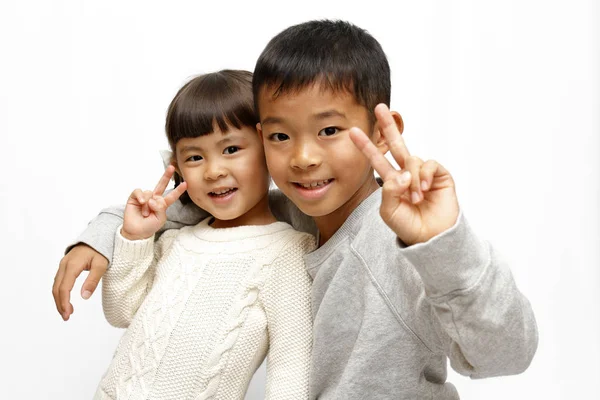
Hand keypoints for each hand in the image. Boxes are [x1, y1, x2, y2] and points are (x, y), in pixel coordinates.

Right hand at [53, 243, 107, 320]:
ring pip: (56, 285)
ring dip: (59, 299)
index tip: (68, 314)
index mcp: (72, 265)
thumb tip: (84, 297)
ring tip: (67, 312)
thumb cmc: (101, 250)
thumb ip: (93, 280)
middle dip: (60, 304)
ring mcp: (63, 265)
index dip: (64, 302)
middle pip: (56, 288)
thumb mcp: (101, 265)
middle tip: (66, 317)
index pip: (64, 288)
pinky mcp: (65, 266)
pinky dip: (60, 292)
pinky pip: (59, 281)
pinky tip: (66, 300)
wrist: (98, 237)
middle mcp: (64, 265)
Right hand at [121, 165, 187, 239]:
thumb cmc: (149, 226)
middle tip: (171, 167)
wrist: (136, 232)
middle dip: (166, 175)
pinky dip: (140, 196)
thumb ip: (160, 208)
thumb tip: (152, 199)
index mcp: (162, 204)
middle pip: (161, 184)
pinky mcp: (135, 197)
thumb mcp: (160, 219)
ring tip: (145, 214)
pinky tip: (140, 203)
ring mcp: (145, 197)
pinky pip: (139, 191)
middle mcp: (154, 198)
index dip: (178, 190)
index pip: (172, 196)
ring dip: (147, 205)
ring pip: (149, 193)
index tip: (186, 183)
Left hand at [349, 104, 458, 244]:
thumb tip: (403, 172)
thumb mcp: (389, 211)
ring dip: (412, 179)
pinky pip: (429, 164)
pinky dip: (424, 175)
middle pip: (396, 144)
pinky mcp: (439, 175)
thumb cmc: (408, 226)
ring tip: (415, 198)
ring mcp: (423, 173)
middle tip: (380, 108)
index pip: (377, 159)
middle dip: (388, 126)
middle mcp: (406, 173)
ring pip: (412, 159)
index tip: (353, 131)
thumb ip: (390, 191)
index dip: (366, 145)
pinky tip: (424, 189)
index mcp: (391, 181)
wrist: (430, 238)